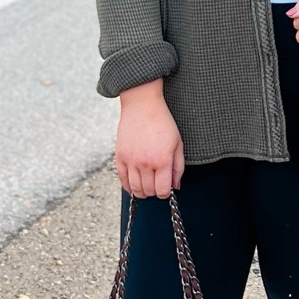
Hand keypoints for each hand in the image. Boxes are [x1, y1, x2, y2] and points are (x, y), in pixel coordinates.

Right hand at [115, 79, 184, 197]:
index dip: (165, 193)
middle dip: (154, 192)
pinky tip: (133, 185)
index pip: (162, 190)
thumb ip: (178, 167)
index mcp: (162, 161)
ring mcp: (131, 160)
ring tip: (146, 186)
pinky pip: (122, 179)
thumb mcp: (177, 143)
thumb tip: (176, 186)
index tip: (166, 188)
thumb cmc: (162, 122)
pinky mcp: (120, 156)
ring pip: (134, 188)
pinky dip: (127, 186)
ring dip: (141, 191)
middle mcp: (145, 163)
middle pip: (148, 191)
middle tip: (157, 185)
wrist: (142, 105)